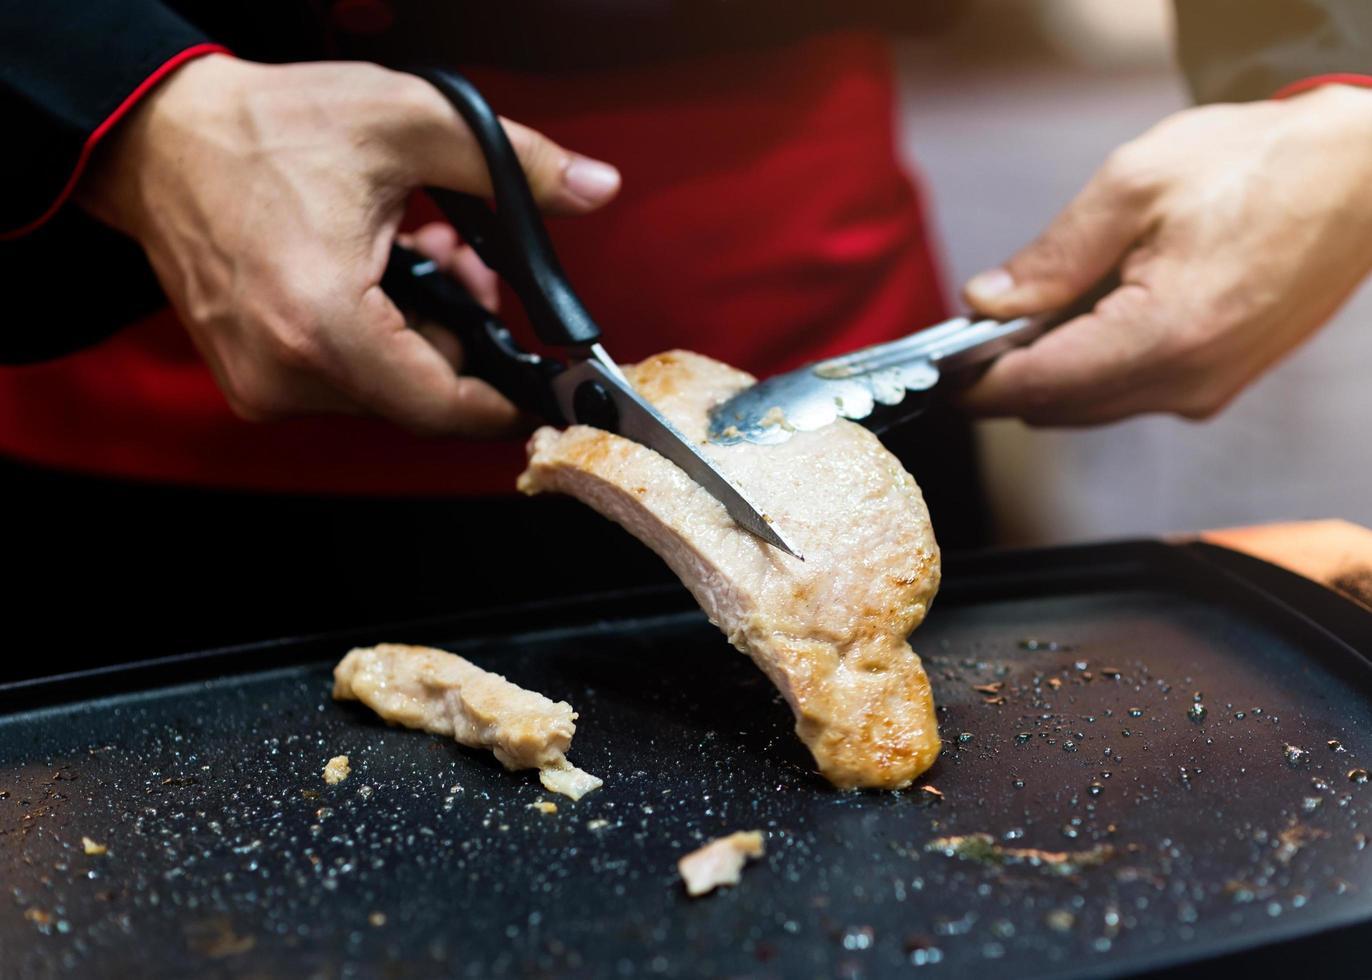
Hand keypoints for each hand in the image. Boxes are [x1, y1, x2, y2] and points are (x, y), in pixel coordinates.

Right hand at [77, 55, 620, 435]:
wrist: (161, 138)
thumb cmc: (266, 128)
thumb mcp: (408, 123)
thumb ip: (513, 164)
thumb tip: (595, 188)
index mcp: (322, 325)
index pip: (443, 406)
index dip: (505, 398)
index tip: (541, 381)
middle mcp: (285, 374)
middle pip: (420, 394)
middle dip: (459, 332)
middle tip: (457, 259)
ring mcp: (261, 385)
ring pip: (386, 387)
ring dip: (419, 331)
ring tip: (412, 252)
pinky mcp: (250, 381)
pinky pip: (344, 380)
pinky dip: (375, 338)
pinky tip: (374, 277)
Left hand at [959, 83, 1371, 425]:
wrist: (1362, 173)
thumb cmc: (1260, 165)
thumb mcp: (1134, 186)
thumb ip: (1052, 255)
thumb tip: (987, 302)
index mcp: (1162, 337)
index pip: (1035, 390)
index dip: (974, 385)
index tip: (939, 368)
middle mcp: (1186, 383)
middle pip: (1057, 408)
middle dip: (1007, 376)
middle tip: (980, 328)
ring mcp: (1207, 390)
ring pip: (1093, 404)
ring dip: (1053, 370)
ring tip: (1042, 308)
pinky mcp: (1219, 382)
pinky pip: (1133, 391)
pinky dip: (1096, 364)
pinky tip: (1097, 311)